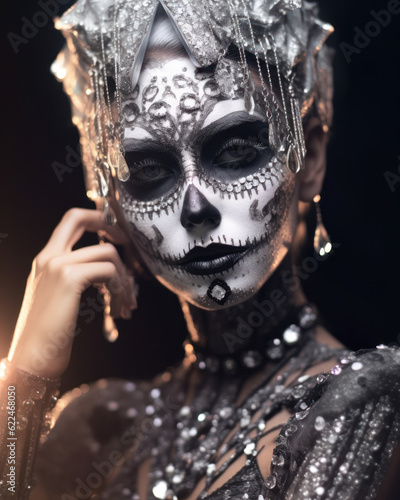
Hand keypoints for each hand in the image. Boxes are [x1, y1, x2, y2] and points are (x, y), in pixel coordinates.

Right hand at [7, 208, 136, 378]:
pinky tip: (119, 309)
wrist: (31, 361)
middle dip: (112, 227)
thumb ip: (76, 278)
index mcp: (45, 259)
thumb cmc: (47, 336)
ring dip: (125, 278)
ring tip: (127, 303)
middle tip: (131, 251)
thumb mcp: (58, 299)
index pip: (71, 220)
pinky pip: (108, 270)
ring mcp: (57, 265)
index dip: (98, 219)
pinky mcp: (69, 278)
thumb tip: (109, 273)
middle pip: (80, 217)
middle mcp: (49, 256)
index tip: (118, 235)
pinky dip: (120, 288)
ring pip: (107, 252)